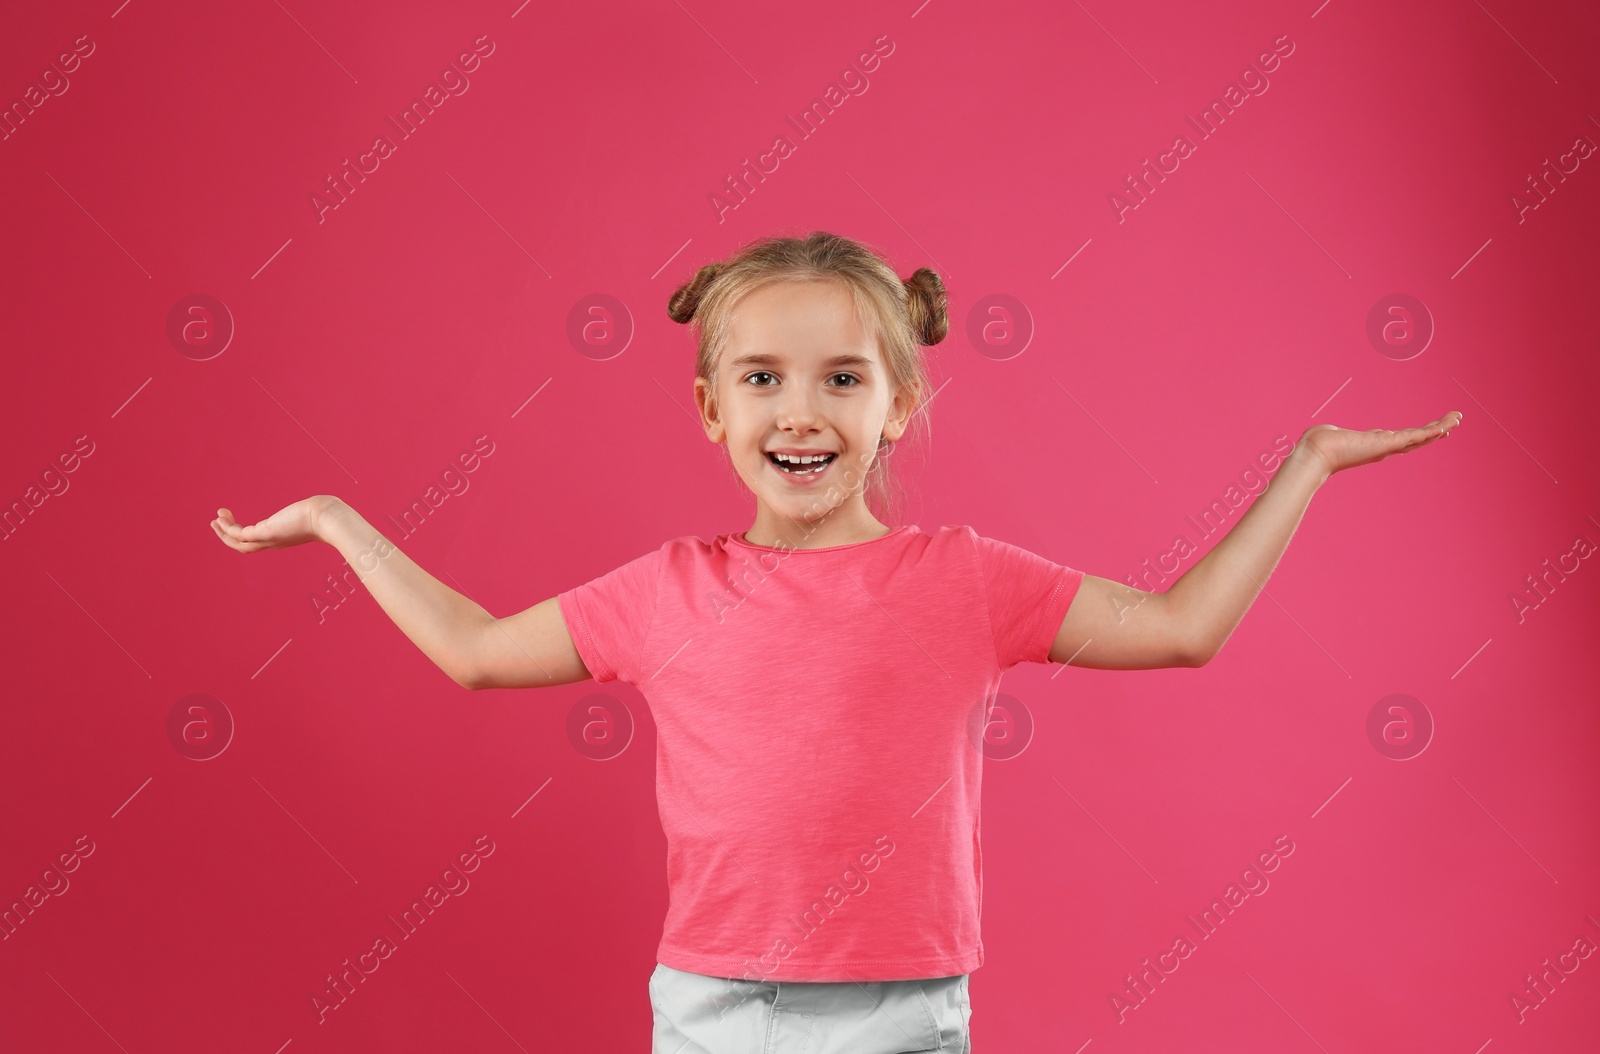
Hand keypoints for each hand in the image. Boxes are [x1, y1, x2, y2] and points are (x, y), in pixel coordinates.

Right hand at [211, 495, 342, 552]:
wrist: (328, 519)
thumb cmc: (325, 514)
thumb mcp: (314, 512)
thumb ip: (311, 510)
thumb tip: (321, 504)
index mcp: (282, 538)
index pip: (258, 541)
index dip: (244, 534)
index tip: (234, 521)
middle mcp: (274, 542)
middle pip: (245, 546)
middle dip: (229, 535)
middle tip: (218, 522)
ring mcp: (269, 539)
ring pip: (239, 543)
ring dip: (224, 533)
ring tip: (214, 520)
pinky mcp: (265, 533)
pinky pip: (240, 534)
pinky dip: (228, 528)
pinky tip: (221, 518)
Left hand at [1297, 411, 1461, 477]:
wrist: (1316, 452)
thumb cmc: (1317, 444)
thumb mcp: (1331, 435)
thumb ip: (1335, 434)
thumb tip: (1327, 432)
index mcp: (1372, 445)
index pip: (1400, 439)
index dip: (1416, 436)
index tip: (1429, 430)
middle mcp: (1383, 448)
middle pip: (1415, 439)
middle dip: (1434, 431)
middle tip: (1452, 424)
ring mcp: (1388, 447)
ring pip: (1420, 437)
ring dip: (1440, 428)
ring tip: (1457, 419)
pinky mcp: (1389, 443)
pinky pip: (1417, 436)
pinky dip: (1434, 430)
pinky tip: (1448, 424)